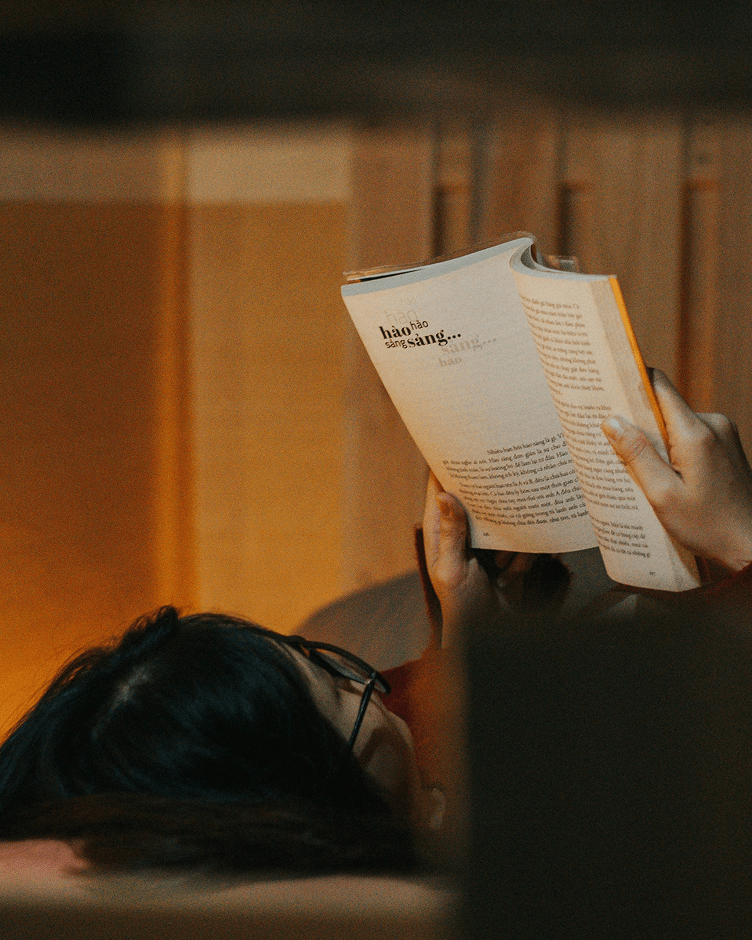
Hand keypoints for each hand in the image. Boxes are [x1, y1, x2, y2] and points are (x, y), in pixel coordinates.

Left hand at [422, 472, 537, 645]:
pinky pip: (523, 540)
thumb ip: (451, 534)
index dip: (446, 463)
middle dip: (493, 503)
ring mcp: (487, 538)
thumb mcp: (452, 572)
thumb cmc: (461, 608)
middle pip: (477, 494)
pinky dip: (520, 559)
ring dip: (509, 543)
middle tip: (503, 505)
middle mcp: (462, 528)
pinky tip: (509, 578)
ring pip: (506, 517)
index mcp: (439, 529)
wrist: (490, 635)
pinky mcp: (509, 550)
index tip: (462, 443)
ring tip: (500, 567)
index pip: (438, 486)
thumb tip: (444, 495)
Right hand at [601, 370, 751, 572]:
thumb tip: (612, 421)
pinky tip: (667, 477)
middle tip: (615, 446)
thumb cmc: (708, 527)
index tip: (607, 391)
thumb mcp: (662, 495)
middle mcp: (713, 424)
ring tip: (642, 472)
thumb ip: (637, 454)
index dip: (631, 384)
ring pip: (676, 424)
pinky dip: (673, 451)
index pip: (659, 386)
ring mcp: (724, 434)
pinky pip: (691, 437)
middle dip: (638, 423)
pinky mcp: (727, 446)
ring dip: (657, 442)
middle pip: (665, 407)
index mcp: (695, 433)